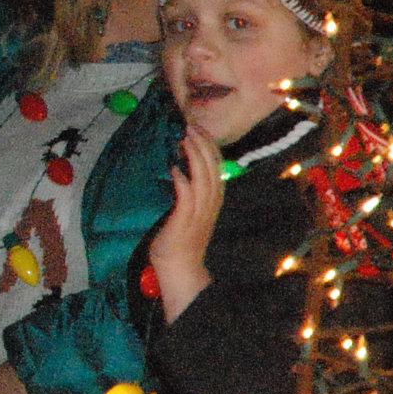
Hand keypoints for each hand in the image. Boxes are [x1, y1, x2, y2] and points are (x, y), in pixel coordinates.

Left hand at [149, 129, 225, 317]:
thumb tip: (180, 170)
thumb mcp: (189, 211)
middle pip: (212, 168)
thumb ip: (189, 193)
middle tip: (192, 127)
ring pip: (203, 179)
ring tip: (185, 139)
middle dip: (203, 145)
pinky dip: (183, 182)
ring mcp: (199, 212)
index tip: (200, 130)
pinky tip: (175, 169)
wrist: (180, 267)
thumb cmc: (180, 239)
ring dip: (194, 157)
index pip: (216, 168)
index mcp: (213, 200)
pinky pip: (186, 198)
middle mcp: (210, 204)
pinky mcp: (185, 221)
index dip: (210, 148)